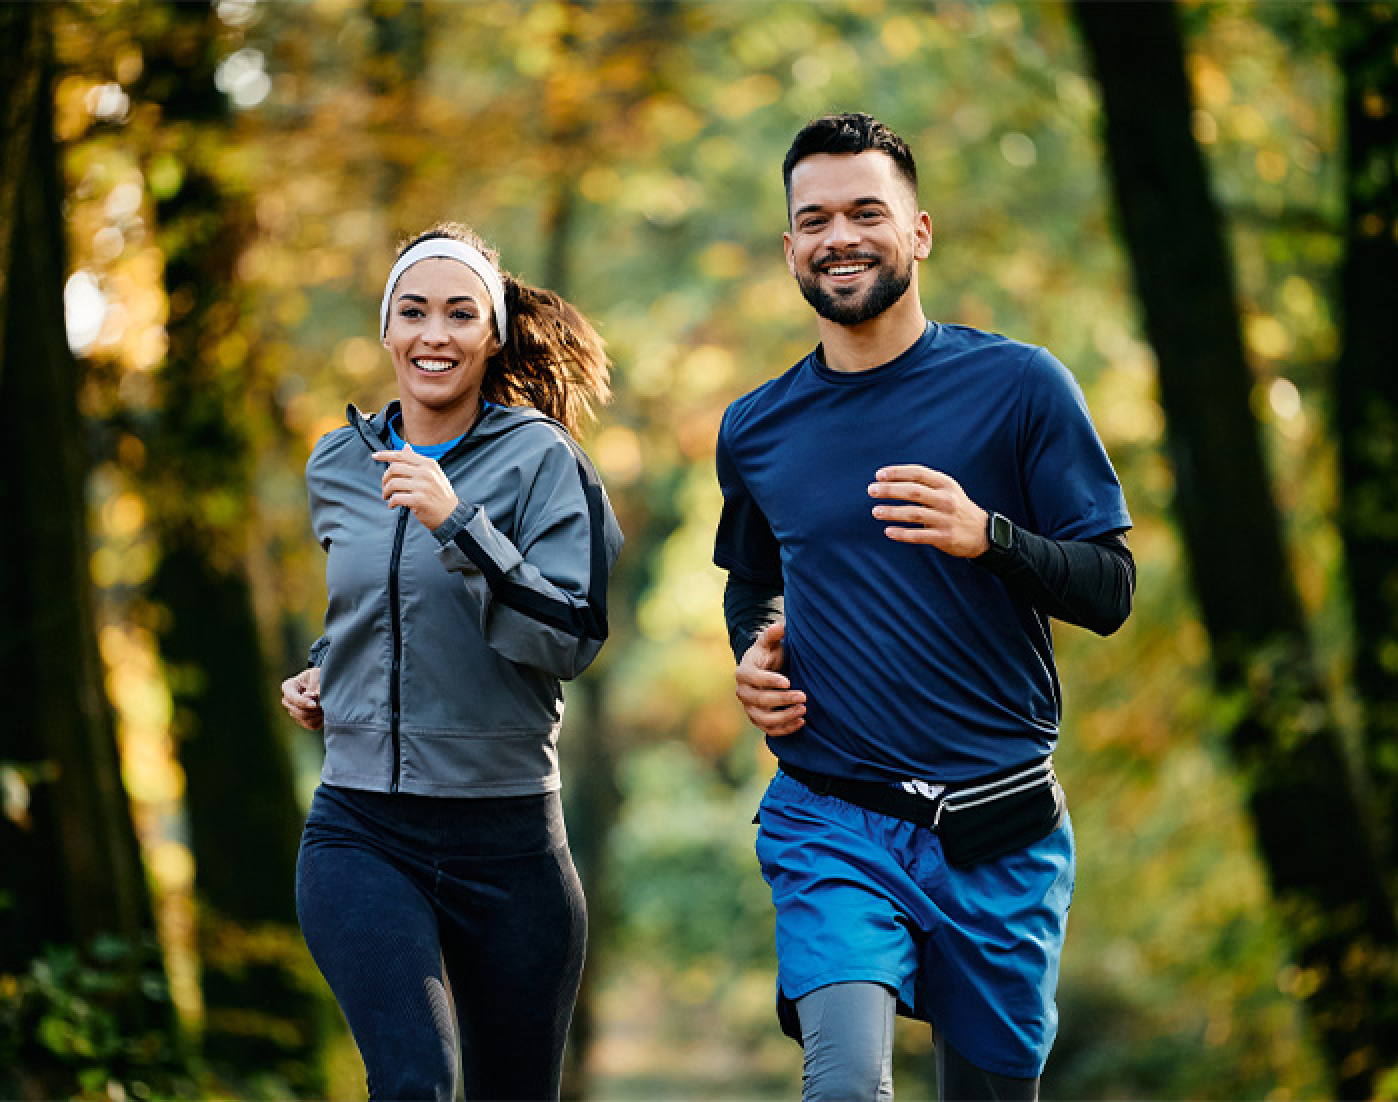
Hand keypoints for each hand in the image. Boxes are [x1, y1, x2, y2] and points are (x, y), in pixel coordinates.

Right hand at [281, 667, 323, 730]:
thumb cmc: (318, 676)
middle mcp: (287, 701)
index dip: (304, 703)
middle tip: (324, 704)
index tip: (315, 704)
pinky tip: (325, 713)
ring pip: (305, 720)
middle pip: (298, 712)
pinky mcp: (303, 720)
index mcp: (288, 687)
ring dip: (318, 715)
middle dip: (314, 710)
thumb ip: (314, 685)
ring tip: (326, 706)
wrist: (323, 682)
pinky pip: (311, 725)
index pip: (292, 698)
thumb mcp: (317, 675)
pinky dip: (320, 721)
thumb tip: (313, 698)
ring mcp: (294, 712)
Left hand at [373, 446, 459, 529]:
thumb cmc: (440, 496)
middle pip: (394, 468)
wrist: (451, 515)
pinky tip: (393, 505)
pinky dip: (391, 502)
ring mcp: (423, 486)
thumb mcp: (433, 474)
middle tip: (385, 488)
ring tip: (388, 497)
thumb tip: (405, 447)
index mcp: (429, 464)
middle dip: (385, 478)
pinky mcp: (419, 500)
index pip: (403, 455)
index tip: (375, 456)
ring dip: (386, 491)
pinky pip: (396, 498)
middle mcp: (426, 472)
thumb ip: (417, 462)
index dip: (386, 455)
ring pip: (393, 483)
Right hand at [735, 622, 805, 736]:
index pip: (754, 679)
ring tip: (804, 710)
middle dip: (783, 700)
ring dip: (785, 717)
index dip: (770, 681)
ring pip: (764, 719)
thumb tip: (779, 627)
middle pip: (760, 700)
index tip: (788, 681)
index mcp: (743, 672)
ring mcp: (749, 708)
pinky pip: (769, 730)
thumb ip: (772, 635)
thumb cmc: (767, 654)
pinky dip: (785, 729)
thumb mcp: (768, 643)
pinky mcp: (758, 719)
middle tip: (803, 696)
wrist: (762, 671)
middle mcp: (743, 692)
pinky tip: (801, 722)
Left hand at [868, 464, 989, 557]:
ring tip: (875, 511)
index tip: (879, 475)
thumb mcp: (947, 490)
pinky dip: (902, 534)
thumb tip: (890, 480)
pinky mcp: (944, 537)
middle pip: (913, 492)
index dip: (897, 472)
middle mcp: (946, 499)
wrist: (982, 533)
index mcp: (945, 484)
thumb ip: (925, 484)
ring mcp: (945, 519)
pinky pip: (919, 536)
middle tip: (871, 490)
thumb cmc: (956, 508)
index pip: (918, 473)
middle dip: (890, 490)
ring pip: (913, 514)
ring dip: (892, 512)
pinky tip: (888, 531)